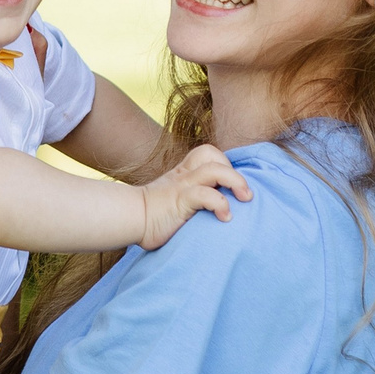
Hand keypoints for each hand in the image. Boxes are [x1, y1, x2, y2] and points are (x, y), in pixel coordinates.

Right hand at [135, 144, 251, 249]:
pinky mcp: (180, 200)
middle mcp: (183, 175)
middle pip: (212, 154)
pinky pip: (205, 194)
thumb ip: (193, 199)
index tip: (234, 187)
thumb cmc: (153, 216)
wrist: (129, 219)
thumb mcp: (174, 200)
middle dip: (234, 172)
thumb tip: (219, 210)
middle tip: (244, 195)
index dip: (225, 163)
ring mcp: (182, 186)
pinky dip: (220, 204)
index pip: (207, 153)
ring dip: (236, 182)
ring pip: (214, 170)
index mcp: (182, 173)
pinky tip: (224, 217)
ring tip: (244, 199)